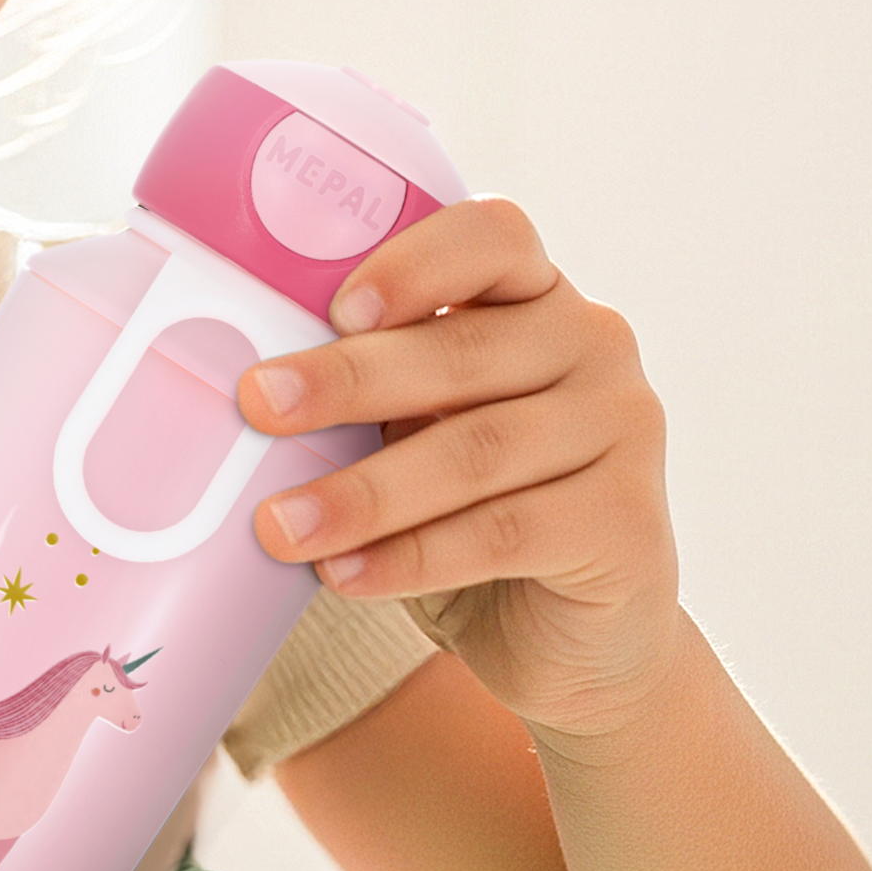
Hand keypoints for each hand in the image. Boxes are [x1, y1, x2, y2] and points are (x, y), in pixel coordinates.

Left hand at [237, 197, 681, 737]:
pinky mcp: (626, 521)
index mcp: (533, 297)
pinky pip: (503, 532)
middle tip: (258, 404)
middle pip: (463, 350)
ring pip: (475, 451)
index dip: (417, 261)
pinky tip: (344, 574)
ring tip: (279, 526)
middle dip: (347, 379)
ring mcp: (622, 429)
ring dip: (363, 491)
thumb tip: (245, 391)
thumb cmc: (467, 508)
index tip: (338, 305)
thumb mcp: (414, 431)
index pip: (492, 236)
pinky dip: (411, 557)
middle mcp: (592, 345)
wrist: (572, 634)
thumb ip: (367, 394)